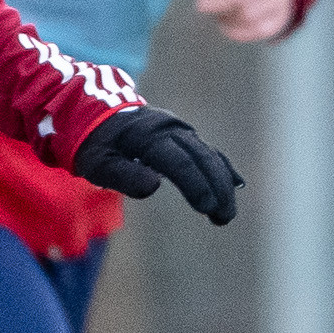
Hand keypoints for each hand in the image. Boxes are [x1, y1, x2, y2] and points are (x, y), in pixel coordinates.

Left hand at [72, 105, 243, 224]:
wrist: (97, 114)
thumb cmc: (96, 144)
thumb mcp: (97, 163)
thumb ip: (122, 175)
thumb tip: (154, 187)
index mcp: (147, 135)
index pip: (179, 161)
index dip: (195, 184)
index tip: (207, 208)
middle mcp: (169, 129)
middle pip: (202, 158)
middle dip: (217, 187)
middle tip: (224, 218)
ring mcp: (179, 131)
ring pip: (209, 155)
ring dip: (222, 183)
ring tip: (226, 214)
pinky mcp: (183, 136)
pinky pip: (208, 151)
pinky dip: (223, 167)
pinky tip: (237, 185)